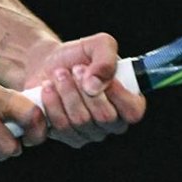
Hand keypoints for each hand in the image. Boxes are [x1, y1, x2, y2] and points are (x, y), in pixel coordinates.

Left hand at [25, 33, 146, 147]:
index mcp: (127, 102)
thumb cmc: (78, 56)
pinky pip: (61, 126)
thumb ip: (106, 59)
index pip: (133, 112)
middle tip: (74, 69)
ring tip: (59, 74)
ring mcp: (91, 133)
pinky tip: (48, 88)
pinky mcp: (68, 137)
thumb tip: (96, 85)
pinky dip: (52, 103)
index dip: (117, 95)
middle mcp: (113, 122)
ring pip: (81, 121)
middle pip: (105, 117)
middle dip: (85, 89)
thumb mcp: (98, 45)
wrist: (48, 64)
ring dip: (67, 92)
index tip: (97, 74)